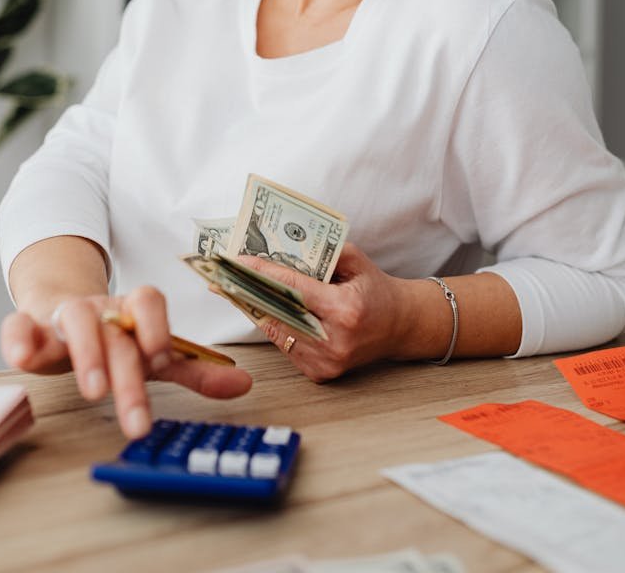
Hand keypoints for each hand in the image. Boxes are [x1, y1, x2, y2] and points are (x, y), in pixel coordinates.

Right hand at [0, 286, 251, 437]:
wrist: (63, 309)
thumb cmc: (115, 337)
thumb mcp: (154, 353)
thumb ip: (193, 368)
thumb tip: (244, 384)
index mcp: (132, 311)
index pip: (148, 302)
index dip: (156, 328)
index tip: (161, 361)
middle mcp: (102, 309)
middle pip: (117, 334)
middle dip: (128, 377)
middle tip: (137, 421)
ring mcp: (65, 316)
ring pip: (75, 321)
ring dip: (86, 354)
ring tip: (93, 390)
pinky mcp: (31, 328)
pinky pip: (20, 325)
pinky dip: (19, 338)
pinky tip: (21, 358)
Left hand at [237, 243, 403, 381]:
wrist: (399, 326)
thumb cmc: (376, 290)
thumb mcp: (355, 261)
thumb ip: (322, 254)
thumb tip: (281, 251)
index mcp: (346, 309)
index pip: (293, 289)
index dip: (263, 273)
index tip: (238, 261)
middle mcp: (335, 340)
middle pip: (279, 312)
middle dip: (251, 291)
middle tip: (224, 276)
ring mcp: (327, 362)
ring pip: (278, 332)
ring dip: (258, 310)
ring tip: (236, 288)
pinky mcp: (321, 373)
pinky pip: (287, 346)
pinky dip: (275, 327)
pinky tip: (262, 309)